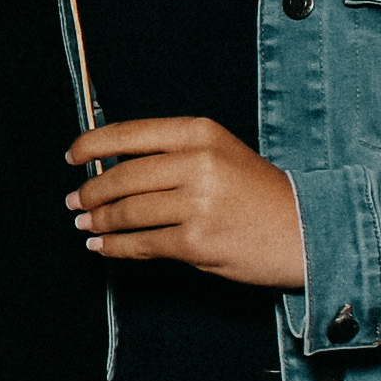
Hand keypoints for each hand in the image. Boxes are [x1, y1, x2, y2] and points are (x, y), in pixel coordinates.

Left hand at [65, 117, 307, 288]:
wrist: (308, 232)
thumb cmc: (259, 195)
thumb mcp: (221, 155)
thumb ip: (173, 156)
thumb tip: (111, 169)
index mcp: (201, 133)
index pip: (131, 133)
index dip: (93, 144)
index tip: (72, 157)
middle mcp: (198, 163)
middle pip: (123, 176)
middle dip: (91, 192)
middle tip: (74, 202)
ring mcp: (198, 203)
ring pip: (129, 212)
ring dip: (99, 221)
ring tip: (85, 224)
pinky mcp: (198, 242)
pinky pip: (143, 244)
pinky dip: (116, 248)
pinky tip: (102, 247)